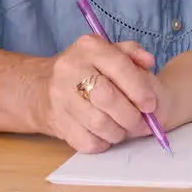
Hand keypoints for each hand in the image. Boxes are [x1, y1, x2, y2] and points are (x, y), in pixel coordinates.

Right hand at [37, 34, 159, 153]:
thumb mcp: (106, 52)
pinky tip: (105, 135)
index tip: (150, 105)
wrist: (41, 86)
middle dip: (131, 116)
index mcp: (89, 47)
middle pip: (107, 97)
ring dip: (119, 132)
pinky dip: (102, 143)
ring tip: (124, 130)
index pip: (119, 66)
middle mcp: (71, 68)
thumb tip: (148, 61)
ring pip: (99, 123)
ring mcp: (60, 96)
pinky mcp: (56, 121)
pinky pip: (87, 141)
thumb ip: (130, 53)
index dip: (139, 89)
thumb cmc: (85, 69)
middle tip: (142, 124)